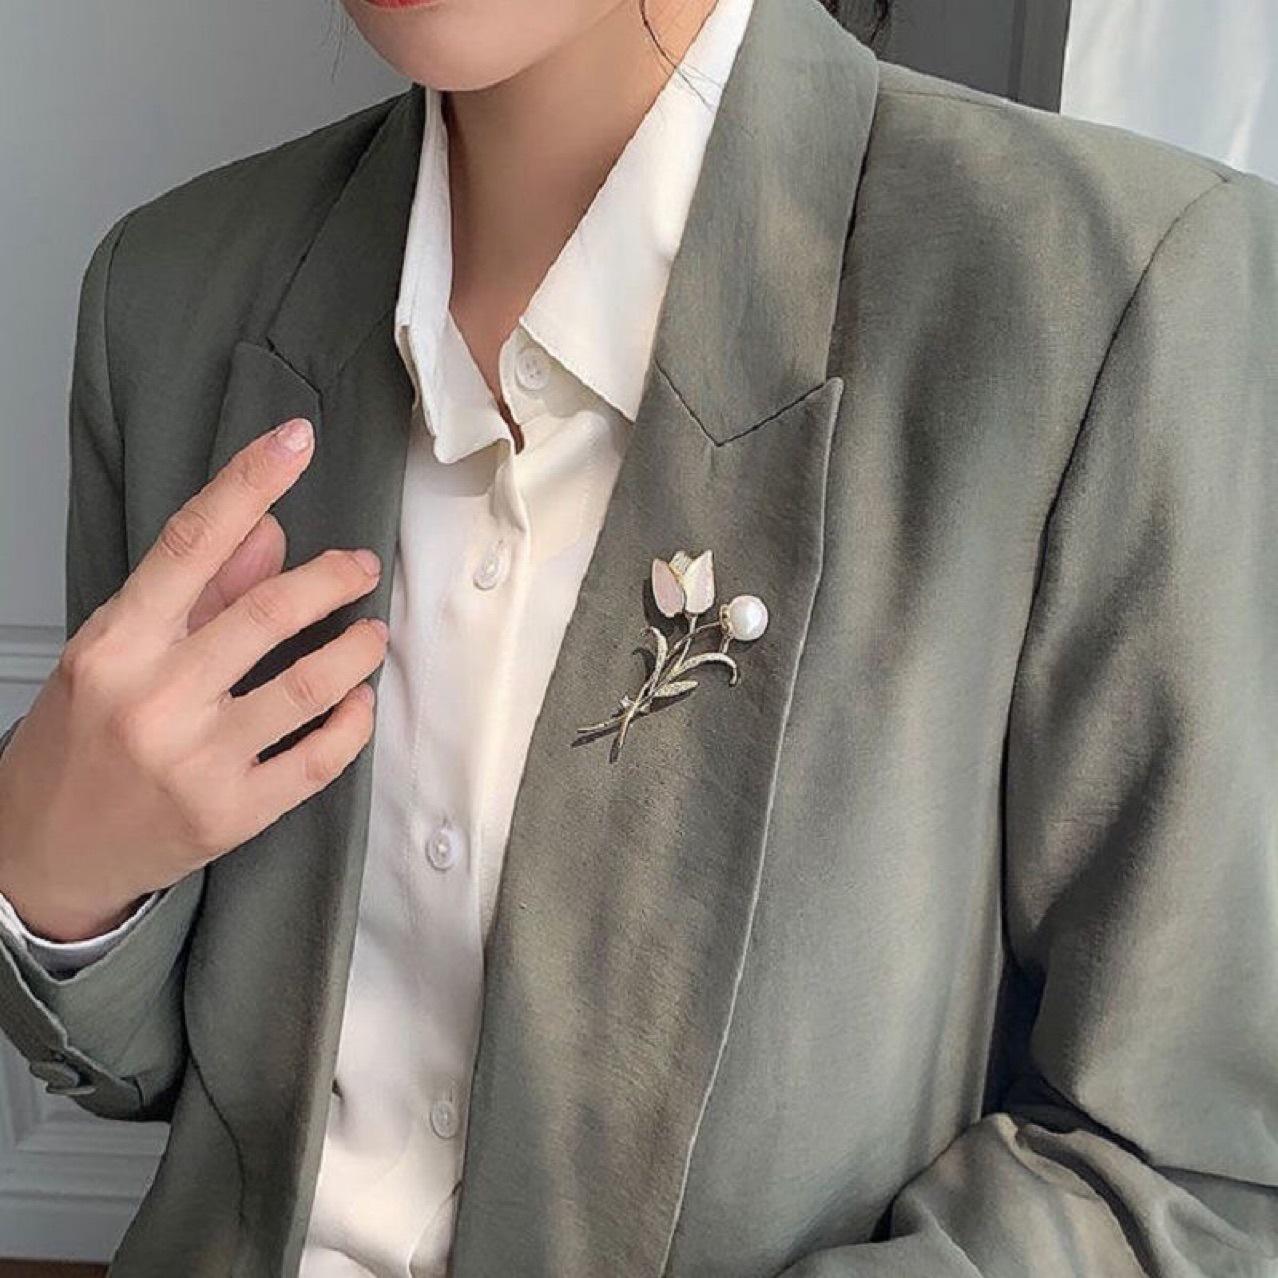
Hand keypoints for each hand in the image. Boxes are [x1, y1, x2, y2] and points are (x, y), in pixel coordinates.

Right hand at [0, 417, 388, 941]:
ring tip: (372, 633)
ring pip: (309, 684)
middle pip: (270, 610)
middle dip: (336, 577)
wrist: (41, 857)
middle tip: (361, 567)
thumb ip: (197, 593)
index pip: (193, 541)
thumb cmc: (78, 744)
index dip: (250, 481)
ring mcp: (195, 761)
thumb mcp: (114, 654)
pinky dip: (354, 723)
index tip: (296, 440)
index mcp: (116, 642)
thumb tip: (271, 530)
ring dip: (358, 648)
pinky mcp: (232, 815)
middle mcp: (154, 696)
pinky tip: (359, 702)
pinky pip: (319, 759)